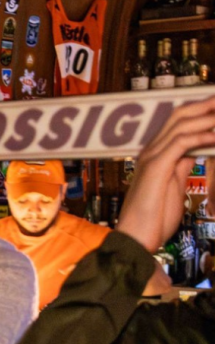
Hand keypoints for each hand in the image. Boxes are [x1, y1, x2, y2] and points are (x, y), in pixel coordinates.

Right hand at [118, 97, 214, 253]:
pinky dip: (202, 135)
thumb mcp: (172, 187)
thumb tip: (193, 152)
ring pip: (181, 124)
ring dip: (207, 116)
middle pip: (178, 115)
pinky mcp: (156, 168)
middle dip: (205, 105)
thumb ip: (179, 167)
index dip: (199, 110)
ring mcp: (151, 158)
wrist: (135, 239)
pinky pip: (181, 142)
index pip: (177, 122)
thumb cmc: (152, 220)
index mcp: (154, 155)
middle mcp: (150, 151)